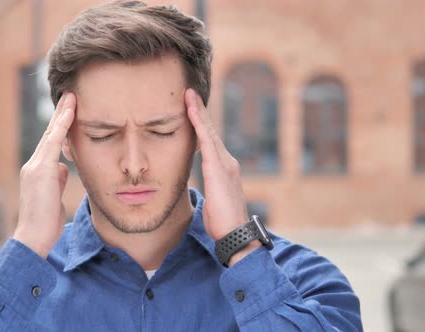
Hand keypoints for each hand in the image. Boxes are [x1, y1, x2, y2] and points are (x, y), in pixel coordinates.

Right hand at [13, 92, 75, 257]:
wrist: (34, 237)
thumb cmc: (45, 223)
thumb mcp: (54, 197)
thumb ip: (57, 180)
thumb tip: (64, 168)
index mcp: (38, 171)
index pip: (51, 144)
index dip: (60, 127)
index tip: (69, 111)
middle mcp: (34, 165)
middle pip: (50, 134)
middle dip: (61, 114)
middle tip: (71, 96)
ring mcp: (36, 167)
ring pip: (51, 134)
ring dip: (62, 114)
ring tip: (73, 97)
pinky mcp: (41, 170)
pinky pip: (53, 143)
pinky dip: (61, 127)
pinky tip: (70, 113)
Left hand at [185, 89, 259, 262]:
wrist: (236, 235)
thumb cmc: (223, 222)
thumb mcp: (213, 200)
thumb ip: (210, 188)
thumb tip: (206, 187)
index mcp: (223, 169)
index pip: (208, 141)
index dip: (200, 124)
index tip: (191, 109)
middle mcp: (226, 162)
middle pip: (210, 131)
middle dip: (200, 111)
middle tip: (189, 92)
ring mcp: (224, 163)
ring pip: (208, 132)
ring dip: (198, 112)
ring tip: (188, 95)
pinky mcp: (218, 168)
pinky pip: (206, 141)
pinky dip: (198, 124)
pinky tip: (191, 111)